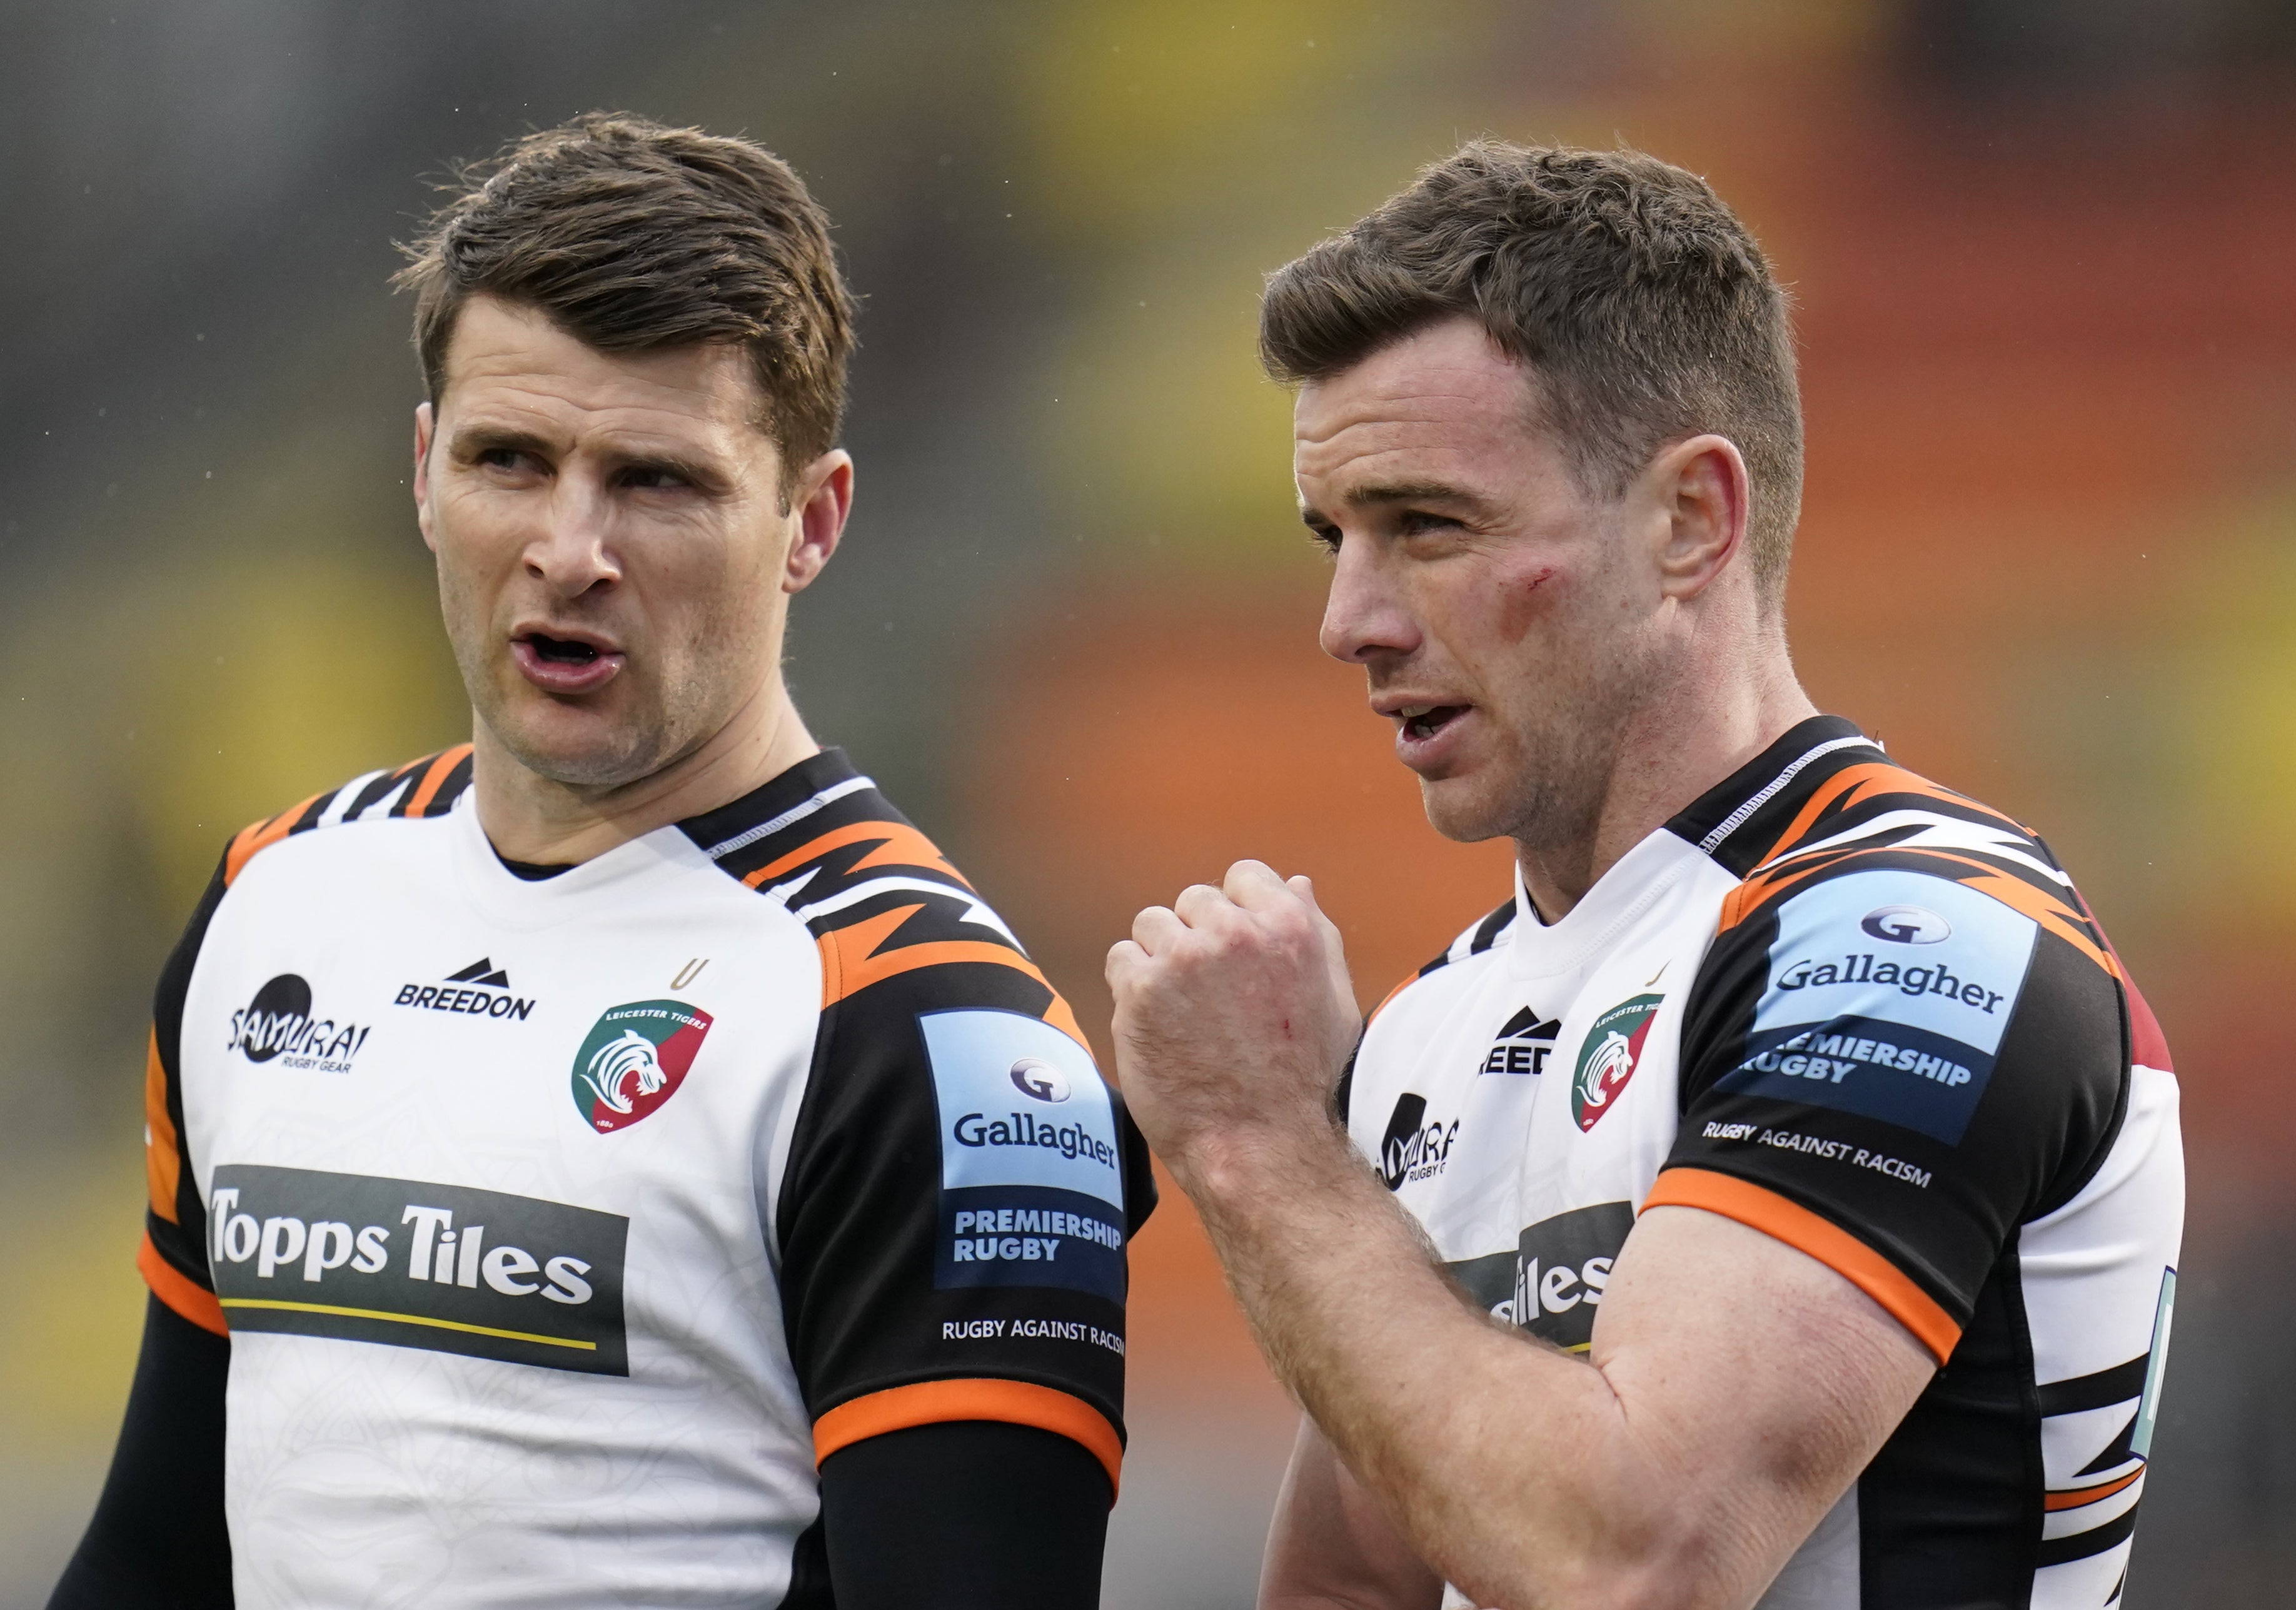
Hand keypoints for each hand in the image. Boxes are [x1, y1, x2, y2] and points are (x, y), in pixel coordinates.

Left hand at [1106, 860, 1361, 1195]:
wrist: (1261, 1145)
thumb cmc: (1304, 1080)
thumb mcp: (1333, 998)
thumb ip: (1315, 933)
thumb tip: (1296, 884)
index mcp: (1289, 925)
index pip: (1243, 877)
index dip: (1234, 916)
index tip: (1232, 958)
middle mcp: (1235, 932)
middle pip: (1193, 901)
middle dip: (1196, 940)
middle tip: (1209, 999)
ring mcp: (1184, 958)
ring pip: (1151, 925)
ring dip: (1159, 961)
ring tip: (1182, 1014)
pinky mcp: (1141, 988)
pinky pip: (1121, 960)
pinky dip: (1131, 989)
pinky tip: (1158, 1026)